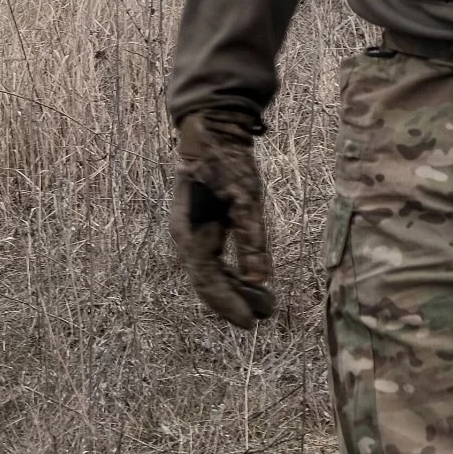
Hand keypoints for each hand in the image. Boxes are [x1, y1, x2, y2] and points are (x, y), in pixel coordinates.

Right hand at [170, 109, 274, 329]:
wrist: (210, 129)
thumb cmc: (227, 162)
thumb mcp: (245, 199)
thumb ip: (251, 240)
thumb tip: (260, 279)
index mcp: (191, 234)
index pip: (209, 281)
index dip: (230, 305)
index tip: (252, 323)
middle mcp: (186, 237)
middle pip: (208, 282)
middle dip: (235, 302)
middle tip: (265, 316)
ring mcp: (191, 231)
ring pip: (210, 272)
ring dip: (235, 289)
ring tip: (264, 303)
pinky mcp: (200, 225)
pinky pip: (212, 259)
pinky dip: (231, 272)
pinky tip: (249, 279)